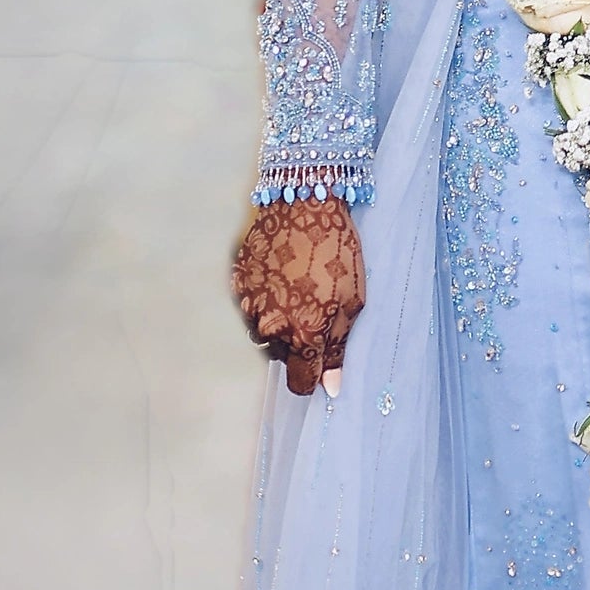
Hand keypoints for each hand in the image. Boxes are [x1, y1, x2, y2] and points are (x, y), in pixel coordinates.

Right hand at [232, 195, 365, 392]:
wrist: (303, 204)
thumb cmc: (337, 251)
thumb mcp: (352, 301)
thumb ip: (337, 348)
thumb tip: (330, 386)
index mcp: (303, 335)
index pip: (299, 383)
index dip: (311, 377)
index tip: (319, 365)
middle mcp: (270, 327)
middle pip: (282, 357)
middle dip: (297, 344)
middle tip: (315, 311)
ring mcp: (249, 306)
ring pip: (263, 334)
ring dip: (277, 324)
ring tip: (296, 291)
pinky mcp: (237, 286)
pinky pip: (249, 309)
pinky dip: (262, 300)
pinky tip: (279, 277)